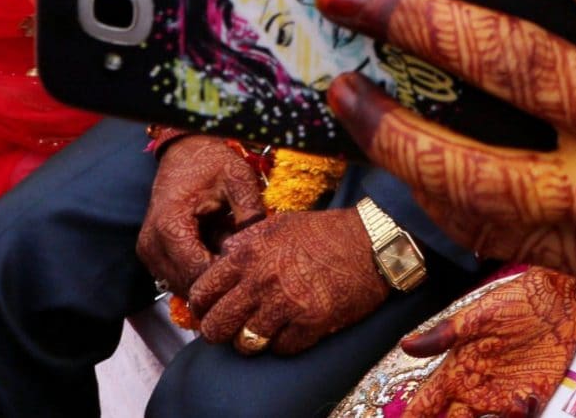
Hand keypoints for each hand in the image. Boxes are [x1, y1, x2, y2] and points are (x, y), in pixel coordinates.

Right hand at [136, 137, 267, 296]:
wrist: (185, 151)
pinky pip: (178, 276)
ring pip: (183, 284)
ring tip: (228, 246)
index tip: (250, 264)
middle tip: (243, 257)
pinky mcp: (152, 255)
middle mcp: (152, 245)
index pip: (199, 274)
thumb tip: (260, 245)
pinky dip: (198, 269)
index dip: (226, 275)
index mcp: (169, 227)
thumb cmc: (212, 162)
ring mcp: (149, 253)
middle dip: (218, 277)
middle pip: (190, 285)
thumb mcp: (238, 177)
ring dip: (208, 274)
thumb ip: (249, 209)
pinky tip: (215, 247)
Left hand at [186, 207, 389, 357]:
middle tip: (238, 327)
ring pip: (245, 344)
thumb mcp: (277, 225)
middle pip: (215, 328)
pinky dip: (287, 343)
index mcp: (247, 254)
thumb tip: (221, 259)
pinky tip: (297, 327)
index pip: (201, 294)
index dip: (204, 308)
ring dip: (255, 340)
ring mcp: (285, 304)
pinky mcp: (310, 323)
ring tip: (269, 328)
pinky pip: (281, 349)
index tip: (215, 311)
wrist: (374, 241)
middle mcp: (260, 280)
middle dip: (223, 331)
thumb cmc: (327, 232)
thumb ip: (245, 244)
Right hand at [398, 270, 575, 417]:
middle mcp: (476, 388)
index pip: (426, 402)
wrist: (559, 299)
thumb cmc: (515, 300)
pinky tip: (519, 410)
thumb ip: (444, 334)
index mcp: (457, 369)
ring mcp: (502, 396)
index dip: (411, 417)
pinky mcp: (531, 398)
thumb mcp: (477, 316)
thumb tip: (405, 344)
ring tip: (488, 416)